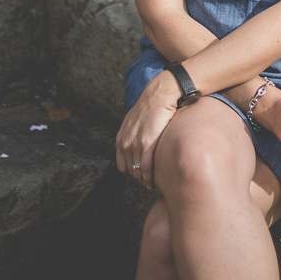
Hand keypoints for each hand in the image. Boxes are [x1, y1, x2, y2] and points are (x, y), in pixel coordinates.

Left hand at [115, 71, 178, 188]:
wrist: (160, 95)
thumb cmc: (152, 107)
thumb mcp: (135, 121)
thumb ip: (133, 135)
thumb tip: (139, 146)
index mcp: (120, 138)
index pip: (122, 166)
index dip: (132, 173)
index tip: (142, 176)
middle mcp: (125, 142)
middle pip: (130, 171)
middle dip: (140, 179)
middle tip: (150, 183)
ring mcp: (135, 144)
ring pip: (138, 171)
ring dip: (146, 180)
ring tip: (153, 184)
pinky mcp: (147, 144)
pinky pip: (147, 167)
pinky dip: (151, 177)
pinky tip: (156, 180)